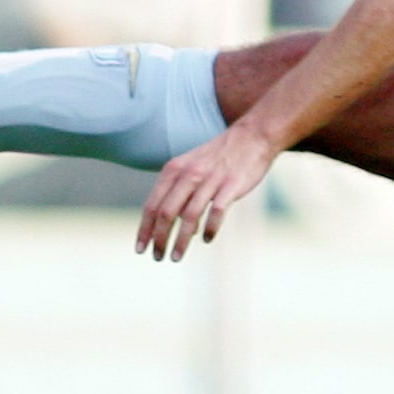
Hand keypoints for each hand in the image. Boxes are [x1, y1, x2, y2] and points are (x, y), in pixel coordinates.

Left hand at [136, 122, 278, 260]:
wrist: (252, 136)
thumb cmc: (219, 156)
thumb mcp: (190, 165)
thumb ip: (176, 189)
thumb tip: (165, 222)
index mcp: (174, 169)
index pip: (152, 205)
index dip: (144, 229)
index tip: (140, 249)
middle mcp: (189, 174)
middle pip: (167, 213)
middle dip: (159, 239)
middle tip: (158, 257)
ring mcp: (210, 180)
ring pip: (189, 216)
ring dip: (181, 241)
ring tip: (176, 256)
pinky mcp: (231, 186)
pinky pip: (216, 212)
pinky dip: (210, 229)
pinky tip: (207, 239)